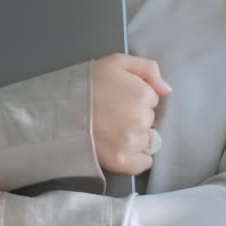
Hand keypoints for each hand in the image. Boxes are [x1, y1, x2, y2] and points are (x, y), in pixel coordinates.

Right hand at [90, 53, 171, 175]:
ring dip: (136, 137)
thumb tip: (167, 90)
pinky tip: (121, 147)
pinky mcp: (122, 162)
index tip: (120, 97)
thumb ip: (148, 69)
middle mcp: (141, 120)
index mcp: (143, 95)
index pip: (152, 99)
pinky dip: (137, 157)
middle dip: (137, 117)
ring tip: (114, 130)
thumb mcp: (116, 62)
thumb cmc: (87, 83)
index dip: (137, 97)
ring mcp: (131, 143)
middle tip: (114, 113)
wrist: (58, 109)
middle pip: (150, 121)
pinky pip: (143, 163)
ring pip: (147, 141)